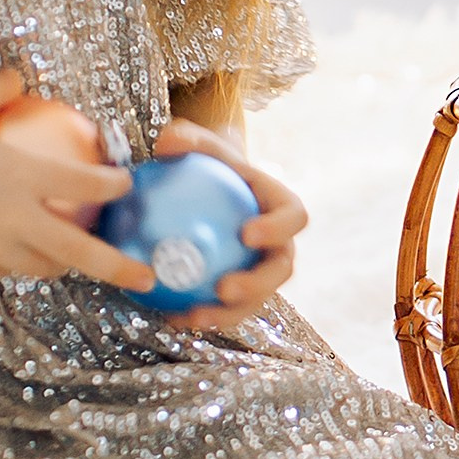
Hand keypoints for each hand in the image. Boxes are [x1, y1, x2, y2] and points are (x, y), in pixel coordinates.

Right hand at [0, 69, 150, 290]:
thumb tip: (14, 76)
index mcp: (23, 178)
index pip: (85, 186)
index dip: (114, 186)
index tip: (128, 184)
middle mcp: (18, 220)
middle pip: (80, 252)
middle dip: (118, 266)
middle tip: (147, 275)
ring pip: (47, 268)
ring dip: (69, 266)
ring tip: (82, 263)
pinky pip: (11, 270)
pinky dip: (25, 266)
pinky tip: (26, 258)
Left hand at [151, 117, 305, 318]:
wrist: (211, 188)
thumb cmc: (210, 163)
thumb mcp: (200, 146)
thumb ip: (187, 140)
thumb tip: (166, 142)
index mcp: (282, 207)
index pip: (293, 218)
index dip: (277, 228)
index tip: (246, 233)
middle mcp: (280, 243)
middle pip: (281, 269)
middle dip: (257, 285)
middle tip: (223, 288)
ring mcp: (262, 271)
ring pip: (256, 300)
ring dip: (229, 314)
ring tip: (195, 318)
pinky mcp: (240, 291)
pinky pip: (227, 309)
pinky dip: (202, 316)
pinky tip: (171, 318)